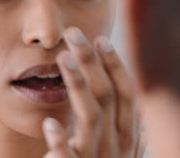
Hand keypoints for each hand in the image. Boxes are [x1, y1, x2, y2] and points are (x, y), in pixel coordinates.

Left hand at [42, 27, 140, 157]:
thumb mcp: (119, 144)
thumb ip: (118, 118)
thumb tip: (116, 86)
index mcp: (129, 134)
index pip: (127, 92)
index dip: (114, 65)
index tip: (100, 39)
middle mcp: (118, 144)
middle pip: (108, 95)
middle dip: (92, 62)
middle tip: (74, 33)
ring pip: (91, 119)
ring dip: (77, 86)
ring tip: (61, 59)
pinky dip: (62, 142)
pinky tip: (49, 125)